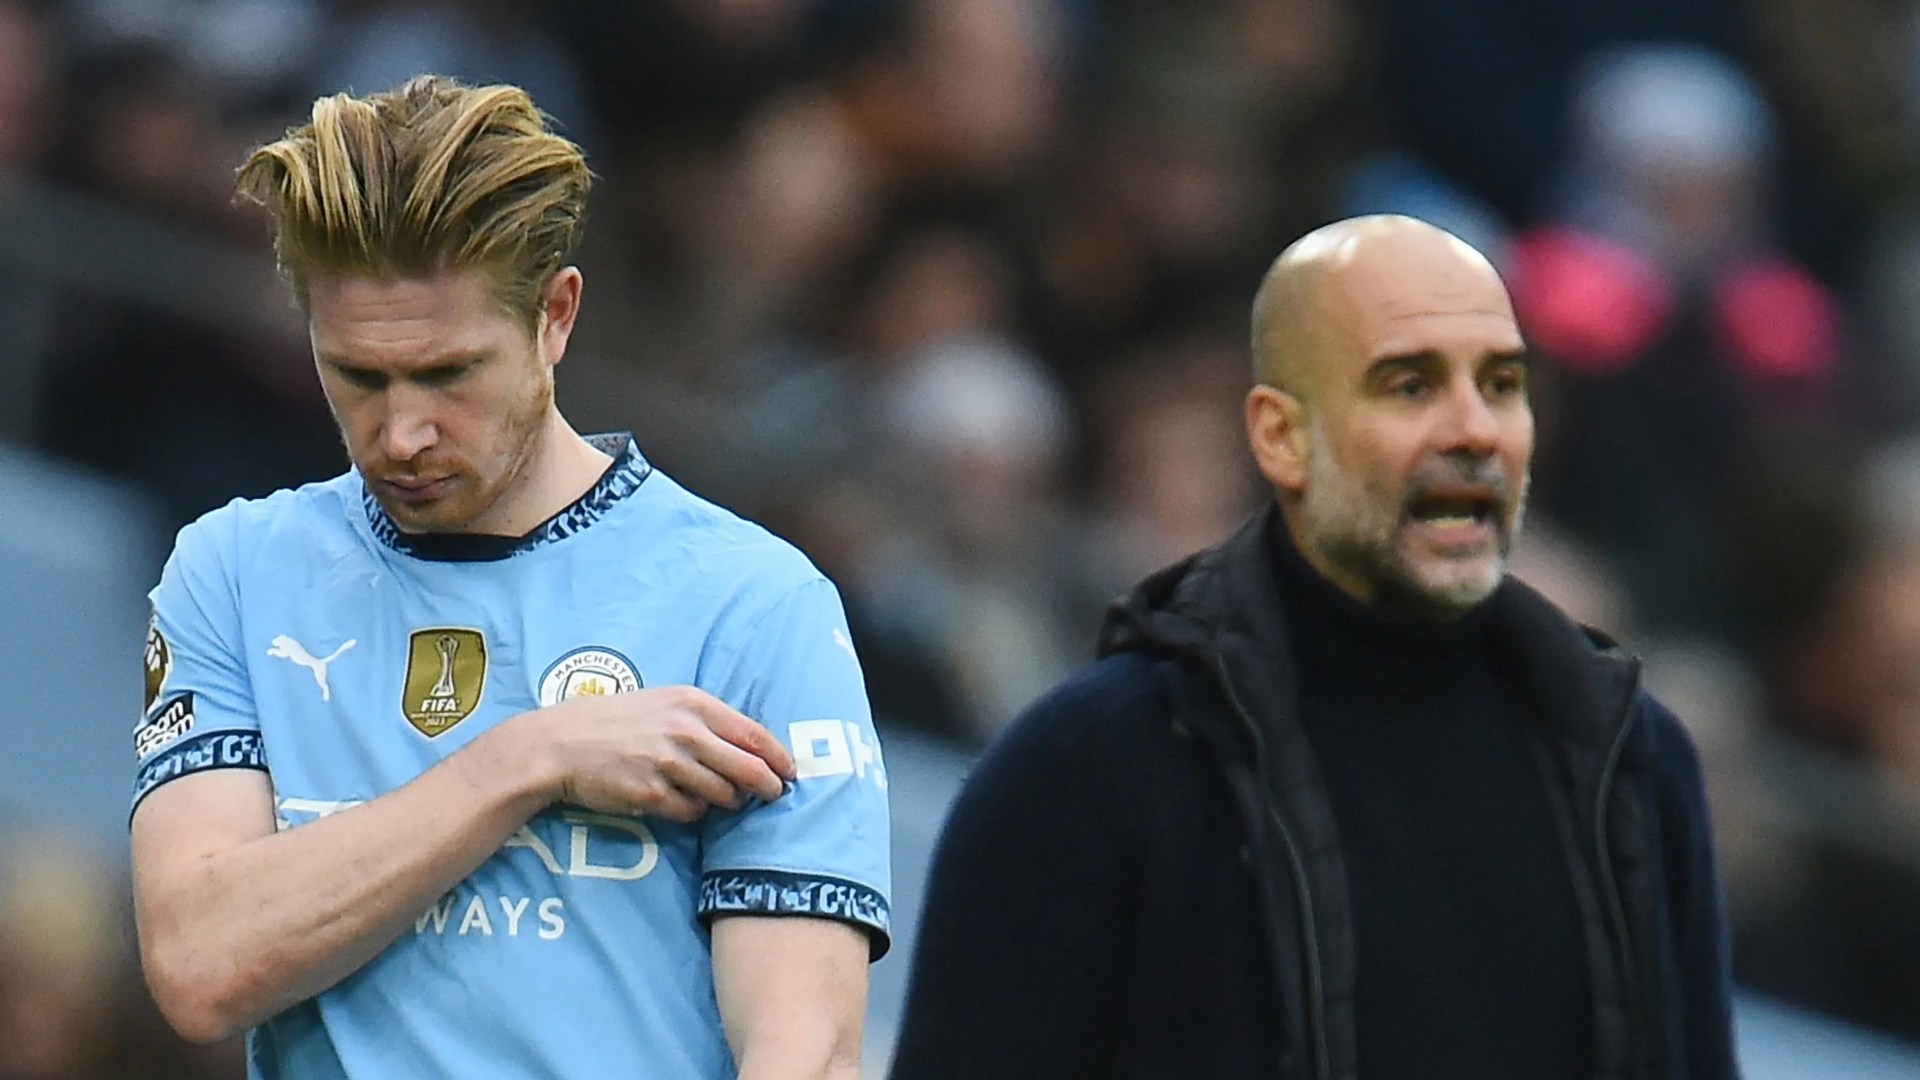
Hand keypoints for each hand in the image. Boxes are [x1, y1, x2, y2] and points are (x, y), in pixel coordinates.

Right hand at [527, 686, 795, 822]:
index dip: (779, 757)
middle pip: (748, 769)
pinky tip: (680, 802)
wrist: (562, 743)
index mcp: (693, 704)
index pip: (754, 734)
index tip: (792, 772)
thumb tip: (751, 747)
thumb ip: (706, 720)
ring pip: (723, 795)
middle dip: (768, 787)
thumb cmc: (617, 721)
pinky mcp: (651, 793)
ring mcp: (668, 764)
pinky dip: (694, 812)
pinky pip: (692, 813)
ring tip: (718, 797)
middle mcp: (685, 732)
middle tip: (774, 795)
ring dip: (727, 801)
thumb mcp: (664, 703)